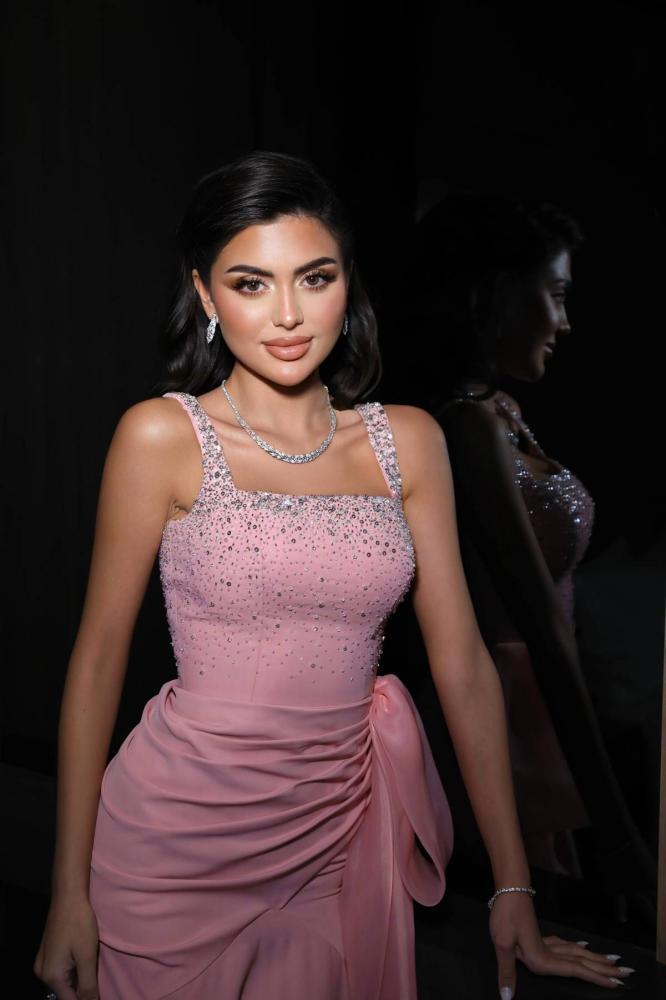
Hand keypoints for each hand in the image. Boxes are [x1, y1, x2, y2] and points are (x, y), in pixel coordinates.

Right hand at [33, 894, 99, 999]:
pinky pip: (60, 971)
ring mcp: (43, 963)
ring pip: (63, 982)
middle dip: (82, 990)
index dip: (87, 999)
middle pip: (65, 993)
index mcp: (51, 976)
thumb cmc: (79, 923)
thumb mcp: (87, 956)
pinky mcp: (47, 954)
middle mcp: (42, 973)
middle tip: (98, 979)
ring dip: (78, 980)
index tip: (99, 993)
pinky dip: (73, 971)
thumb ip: (87, 984)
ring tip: (93, 970)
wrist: (68, 896)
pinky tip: (84, 962)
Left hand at [489, 891, 634, 996]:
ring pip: (576, 951)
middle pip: (581, 960)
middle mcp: (548, 951)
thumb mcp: (501, 944)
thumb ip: (507, 972)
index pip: (575, 970)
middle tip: (627, 971)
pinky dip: (577, 947)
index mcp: (541, 958)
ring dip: (594, 957)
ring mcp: (545, 941)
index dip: (596, 977)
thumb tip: (507, 997)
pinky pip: (564, 944)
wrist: (507, 889)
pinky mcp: (539, 934)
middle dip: (603, 968)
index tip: (616, 982)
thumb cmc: (505, 915)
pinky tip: (582, 946)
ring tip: (612, 961)